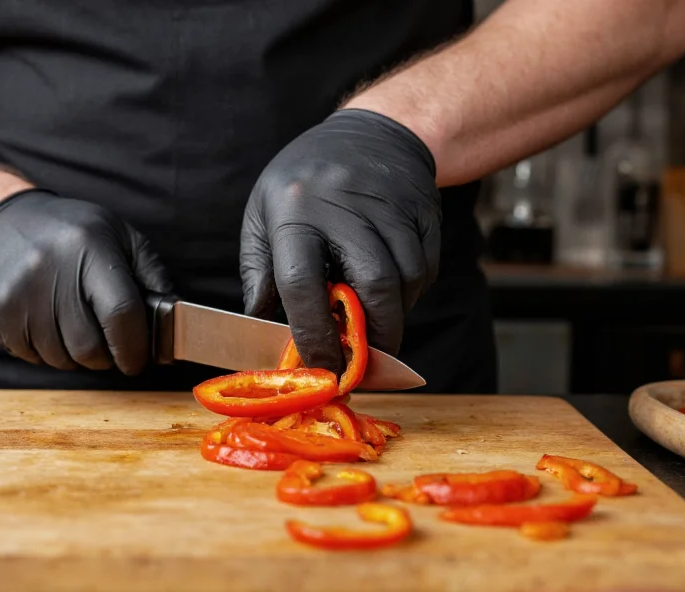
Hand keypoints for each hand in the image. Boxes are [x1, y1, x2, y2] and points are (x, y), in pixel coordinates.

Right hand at [0, 189, 170, 374]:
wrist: (0, 222)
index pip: (121, 313)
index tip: (140, 359)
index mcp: (89, 248)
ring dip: (79, 355)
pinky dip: (51, 352)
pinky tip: (50, 323)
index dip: (136, 347)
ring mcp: (18, 296)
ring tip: (77, 324)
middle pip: (91, 347)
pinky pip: (36, 358)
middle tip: (109, 340)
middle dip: (108, 355)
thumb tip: (175, 319)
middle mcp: (49, 271)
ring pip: (64, 359)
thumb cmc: (72, 233)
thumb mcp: (120, 237)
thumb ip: (152, 276)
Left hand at [240, 108, 441, 374]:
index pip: (301, 283)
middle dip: (373, 336)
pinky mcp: (423, 211)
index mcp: (294, 208)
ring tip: (376, 326)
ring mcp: (390, 205)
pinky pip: (425, 269)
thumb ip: (259, 273)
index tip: (322, 367)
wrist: (374, 132)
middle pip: (372, 286)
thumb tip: (263, 329)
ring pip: (405, 281)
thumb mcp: (264, 214)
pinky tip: (392, 291)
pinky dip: (410, 294)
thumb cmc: (305, 180)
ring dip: (394, 317)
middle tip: (365, 363)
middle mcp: (345, 205)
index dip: (313, 334)